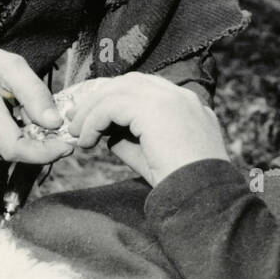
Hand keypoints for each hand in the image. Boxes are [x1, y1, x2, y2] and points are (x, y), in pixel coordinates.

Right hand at [0, 33, 71, 162]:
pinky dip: (18, 143)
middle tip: (62, 130)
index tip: (67, 145)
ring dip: (32, 144)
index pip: (15, 148)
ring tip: (38, 120)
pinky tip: (21, 124)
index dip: (45, 152)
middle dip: (44, 147)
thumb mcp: (10, 66)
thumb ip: (34, 93)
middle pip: (17, 155)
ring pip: (11, 156)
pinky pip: (3, 153)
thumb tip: (55, 122)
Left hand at [65, 73, 227, 186]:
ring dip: (92, 110)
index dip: (116, 99)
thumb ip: (132, 139)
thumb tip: (107, 133)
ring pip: (118, 90)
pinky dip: (94, 121)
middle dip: (100, 98)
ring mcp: (169, 98)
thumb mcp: (153, 156)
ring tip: (77, 134)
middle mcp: (180, 95)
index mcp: (186, 105)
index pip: (144, 89)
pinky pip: (112, 106)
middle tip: (76, 119)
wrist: (203, 196)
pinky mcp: (154, 107)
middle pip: (129, 82)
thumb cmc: (181, 184)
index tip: (93, 116)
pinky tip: (87, 141)